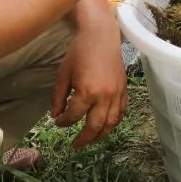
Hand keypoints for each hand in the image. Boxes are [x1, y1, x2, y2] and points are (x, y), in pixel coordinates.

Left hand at [51, 21, 127, 147]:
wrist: (101, 35)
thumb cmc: (79, 52)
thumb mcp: (63, 74)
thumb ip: (59, 97)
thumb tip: (56, 115)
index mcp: (87, 92)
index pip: (73, 116)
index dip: (63, 122)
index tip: (58, 122)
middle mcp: (104, 96)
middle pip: (95, 126)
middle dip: (83, 138)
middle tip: (75, 145)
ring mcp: (117, 94)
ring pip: (111, 123)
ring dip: (100, 135)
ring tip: (91, 139)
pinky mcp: (124, 90)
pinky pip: (121, 113)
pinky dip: (114, 122)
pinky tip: (106, 125)